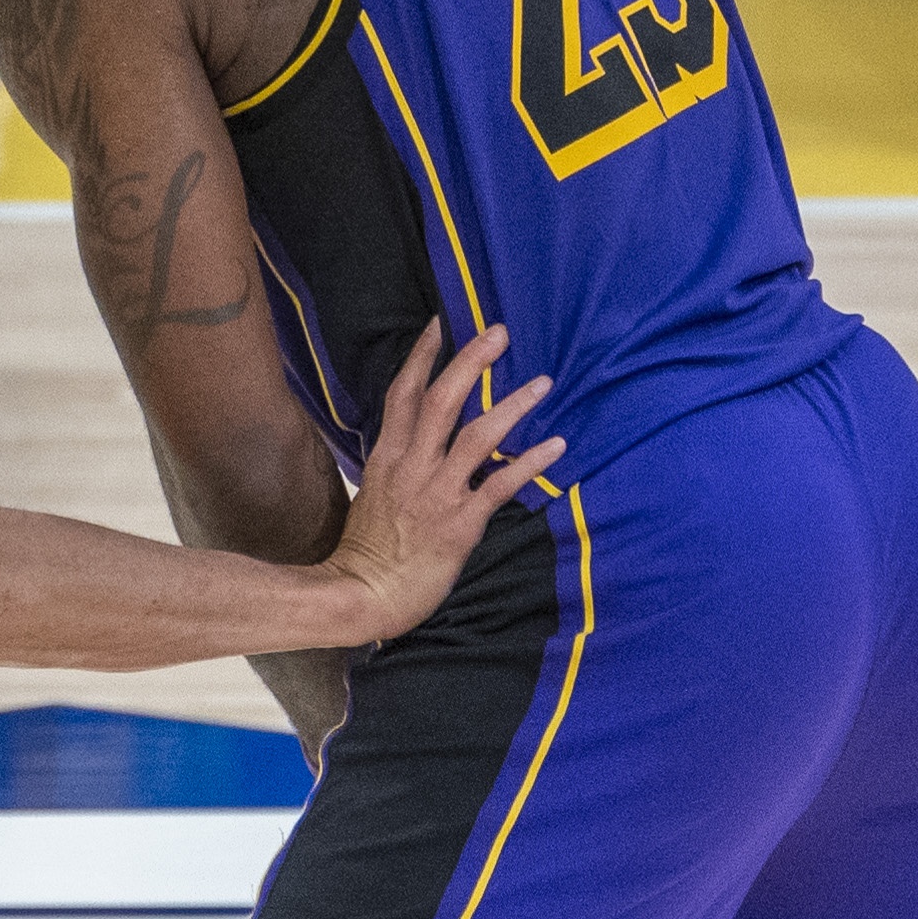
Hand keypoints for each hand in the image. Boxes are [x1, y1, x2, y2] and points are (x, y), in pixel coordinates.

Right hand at [320, 323, 562, 639]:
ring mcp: (436, 492)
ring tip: (542, 382)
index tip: (439, 324)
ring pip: (476, 435)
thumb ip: (397, 467)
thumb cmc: (368, 551)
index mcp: (388, 457)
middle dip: (471, 362)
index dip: (421, 357)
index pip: (403, 394)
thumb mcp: (373, 496)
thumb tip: (415, 448)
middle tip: (499, 333)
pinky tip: (556, 446)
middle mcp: (412, 466)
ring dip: (511, 406)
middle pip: (442, 400)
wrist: (361, 594)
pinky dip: (530, 463)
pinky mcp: (459, 523)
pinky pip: (500, 485)